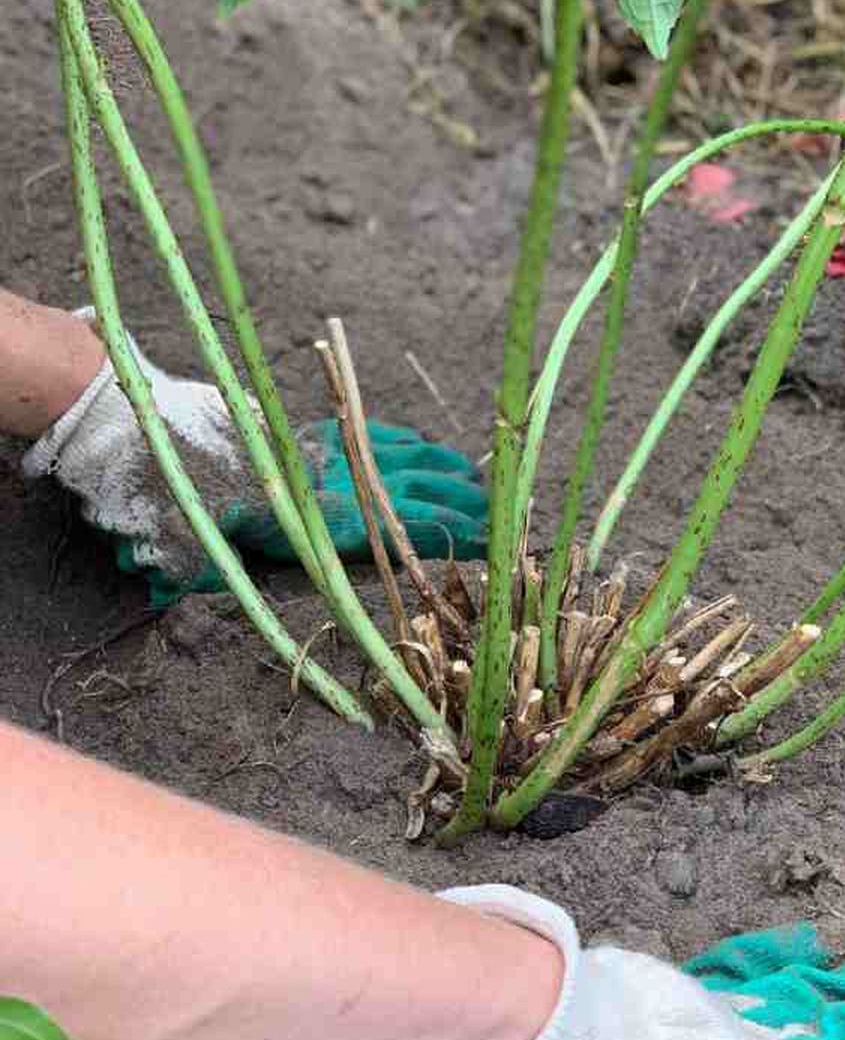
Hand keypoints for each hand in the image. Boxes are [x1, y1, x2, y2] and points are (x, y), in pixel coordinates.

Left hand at [22, 313, 486, 603]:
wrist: (145, 427)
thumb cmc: (168, 501)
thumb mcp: (189, 555)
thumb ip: (211, 584)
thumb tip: (195, 612)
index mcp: (312, 517)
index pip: (393, 531)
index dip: (445, 537)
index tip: (486, 543)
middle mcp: (326, 483)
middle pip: (409, 495)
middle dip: (460, 508)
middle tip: (504, 521)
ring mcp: (321, 455)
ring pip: (398, 461)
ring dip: (444, 474)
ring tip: (483, 485)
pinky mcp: (308, 437)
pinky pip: (370, 436)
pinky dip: (406, 445)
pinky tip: (429, 451)